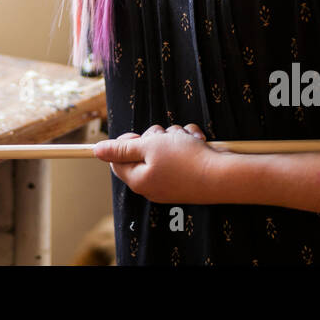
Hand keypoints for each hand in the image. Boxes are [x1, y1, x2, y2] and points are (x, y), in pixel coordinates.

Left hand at [92, 123, 219, 203]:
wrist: (223, 175)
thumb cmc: (185, 160)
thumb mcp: (149, 146)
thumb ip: (121, 149)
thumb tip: (96, 151)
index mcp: (139, 180)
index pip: (117, 161)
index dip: (124, 143)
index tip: (138, 135)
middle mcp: (153, 184)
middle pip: (142, 152)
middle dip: (154, 137)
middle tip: (164, 135)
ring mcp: (172, 181)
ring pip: (164, 148)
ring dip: (173, 137)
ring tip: (185, 138)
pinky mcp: (188, 175)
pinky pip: (182, 153)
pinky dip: (188, 143)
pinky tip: (197, 141)